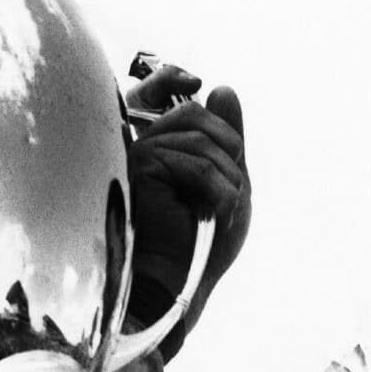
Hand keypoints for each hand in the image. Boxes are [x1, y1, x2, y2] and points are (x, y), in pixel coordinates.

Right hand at [124, 65, 250, 359]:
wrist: (180, 283)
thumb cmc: (202, 244)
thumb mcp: (228, 184)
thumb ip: (227, 139)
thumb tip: (223, 88)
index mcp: (160, 149)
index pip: (179, 102)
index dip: (192, 96)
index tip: (207, 101)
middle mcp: (143, 149)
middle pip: (196, 115)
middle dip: (229, 149)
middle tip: (233, 191)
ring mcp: (137, 158)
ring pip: (199, 139)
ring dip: (227, 178)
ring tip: (224, 211)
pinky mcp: (137, 172)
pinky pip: (192, 161)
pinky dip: (218, 189)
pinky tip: (219, 215)